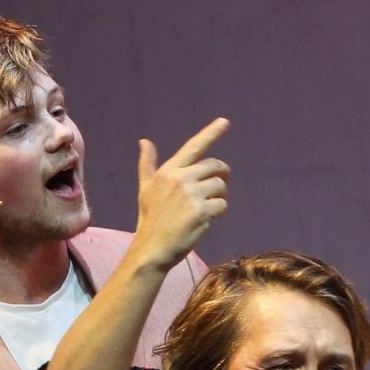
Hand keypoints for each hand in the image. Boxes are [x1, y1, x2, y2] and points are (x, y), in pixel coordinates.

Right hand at [129, 118, 229, 273]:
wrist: (153, 247)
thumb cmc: (151, 219)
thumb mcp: (146, 188)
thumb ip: (148, 164)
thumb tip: (144, 141)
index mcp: (168, 171)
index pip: (194, 147)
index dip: (211, 133)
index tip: (225, 121)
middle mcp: (179, 178)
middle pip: (216, 166)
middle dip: (222, 177)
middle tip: (216, 191)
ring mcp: (190, 194)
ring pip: (221, 185)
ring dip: (221, 197)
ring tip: (207, 208)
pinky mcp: (201, 210)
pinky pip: (223, 204)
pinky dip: (220, 212)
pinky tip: (208, 219)